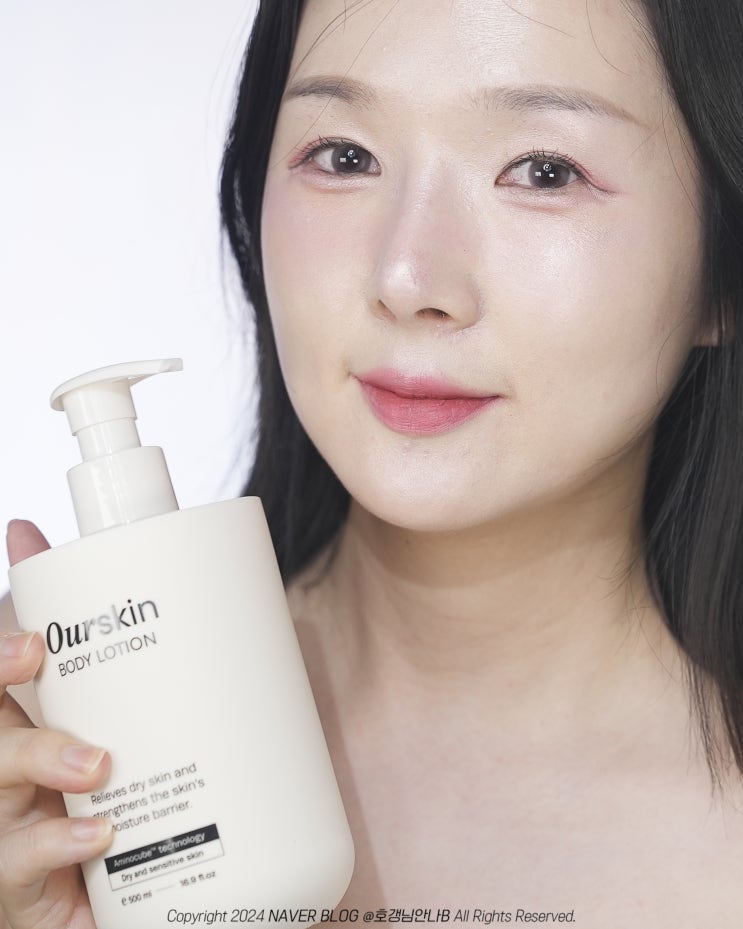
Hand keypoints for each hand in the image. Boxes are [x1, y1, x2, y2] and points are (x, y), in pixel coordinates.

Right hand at [0, 521, 111, 928]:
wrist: (124, 894)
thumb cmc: (115, 796)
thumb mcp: (128, 720)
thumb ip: (121, 658)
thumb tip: (100, 565)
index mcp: (25, 728)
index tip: (32, 645)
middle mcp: (8, 774)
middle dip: (11, 699)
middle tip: (44, 670)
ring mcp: (8, 829)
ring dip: (39, 763)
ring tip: (95, 763)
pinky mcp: (22, 887)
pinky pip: (19, 866)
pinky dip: (55, 845)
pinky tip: (98, 835)